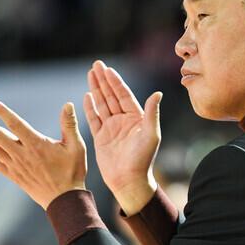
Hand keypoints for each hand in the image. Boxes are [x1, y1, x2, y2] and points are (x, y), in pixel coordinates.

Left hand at [0, 98, 86, 209]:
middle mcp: (22, 154)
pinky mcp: (14, 176)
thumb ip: (70, 125)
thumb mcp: (76, 147)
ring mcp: (16, 166)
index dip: (1, 112)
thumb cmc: (73, 171)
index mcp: (37, 145)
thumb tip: (68, 104)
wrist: (65, 200)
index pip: (15, 124)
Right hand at [84, 60, 161, 214]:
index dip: (116, 82)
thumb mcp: (150, 135)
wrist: (129, 180)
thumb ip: (152, 114)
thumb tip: (158, 93)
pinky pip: (94, 119)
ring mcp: (112, 128)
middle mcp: (124, 121)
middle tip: (96, 64)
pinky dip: (90, 107)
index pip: (124, 95)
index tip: (108, 69)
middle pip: (112, 96)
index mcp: (137, 118)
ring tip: (89, 74)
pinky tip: (87, 96)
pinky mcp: (101, 137)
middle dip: (104, 80)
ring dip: (96, 89)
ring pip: (102, 104)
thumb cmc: (143, 159)